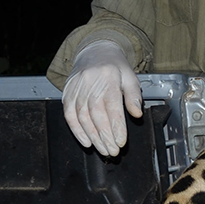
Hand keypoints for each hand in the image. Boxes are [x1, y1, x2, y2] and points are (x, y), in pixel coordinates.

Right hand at [62, 40, 141, 155]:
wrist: (95, 52)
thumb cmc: (115, 68)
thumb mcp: (130, 78)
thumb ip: (134, 96)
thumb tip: (137, 114)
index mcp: (108, 78)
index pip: (112, 107)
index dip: (116, 127)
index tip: (120, 142)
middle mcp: (90, 83)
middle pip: (96, 115)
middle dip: (105, 137)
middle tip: (112, 151)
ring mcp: (76, 88)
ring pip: (82, 117)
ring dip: (92, 137)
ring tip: (102, 150)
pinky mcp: (66, 94)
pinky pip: (69, 115)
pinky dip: (76, 130)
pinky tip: (86, 141)